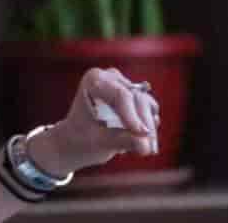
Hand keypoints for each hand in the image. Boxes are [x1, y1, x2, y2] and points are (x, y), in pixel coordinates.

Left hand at [30, 67, 160, 174]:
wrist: (78, 141)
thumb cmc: (81, 139)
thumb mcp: (98, 142)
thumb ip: (121, 141)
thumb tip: (144, 145)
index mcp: (94, 80)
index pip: (120, 95)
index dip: (133, 115)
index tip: (140, 134)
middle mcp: (111, 77)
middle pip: (137, 99)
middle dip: (144, 125)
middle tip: (146, 150)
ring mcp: (125, 85)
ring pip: (147, 106)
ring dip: (149, 128)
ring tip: (142, 150)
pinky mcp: (136, 97)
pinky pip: (150, 111)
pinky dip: (148, 127)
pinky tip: (139, 142)